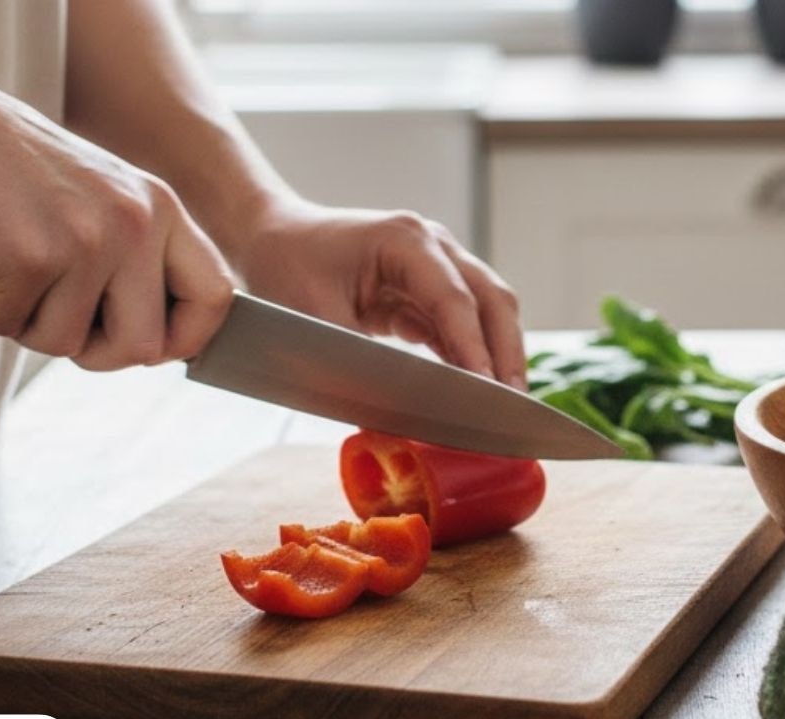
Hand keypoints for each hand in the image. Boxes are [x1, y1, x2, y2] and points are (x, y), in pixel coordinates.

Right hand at [0, 95, 233, 369]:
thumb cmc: (20, 171)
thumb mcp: (109, 199)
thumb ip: (143, 258)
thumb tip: (163, 344)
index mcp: (164, 210)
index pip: (216, 298)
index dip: (187, 338)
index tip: (150, 345)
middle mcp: (136, 224)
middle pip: (143, 348)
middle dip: (95, 353)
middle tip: (56, 318)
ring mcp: (86, 241)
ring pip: (66, 345)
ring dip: (27, 325)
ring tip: (9, 273)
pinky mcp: (31, 257)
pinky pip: (9, 326)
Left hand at [225, 201, 526, 388]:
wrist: (270, 236)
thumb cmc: (284, 265)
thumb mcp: (313, 318)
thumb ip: (357, 362)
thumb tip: (392, 415)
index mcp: (406, 240)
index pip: (456, 300)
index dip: (474, 350)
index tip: (488, 393)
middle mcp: (432, 245)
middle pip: (491, 300)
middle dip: (506, 354)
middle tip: (514, 407)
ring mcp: (436, 264)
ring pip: (486, 311)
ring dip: (495, 356)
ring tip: (503, 407)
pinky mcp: (427, 288)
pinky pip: (461, 323)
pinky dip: (470, 356)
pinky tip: (473, 392)